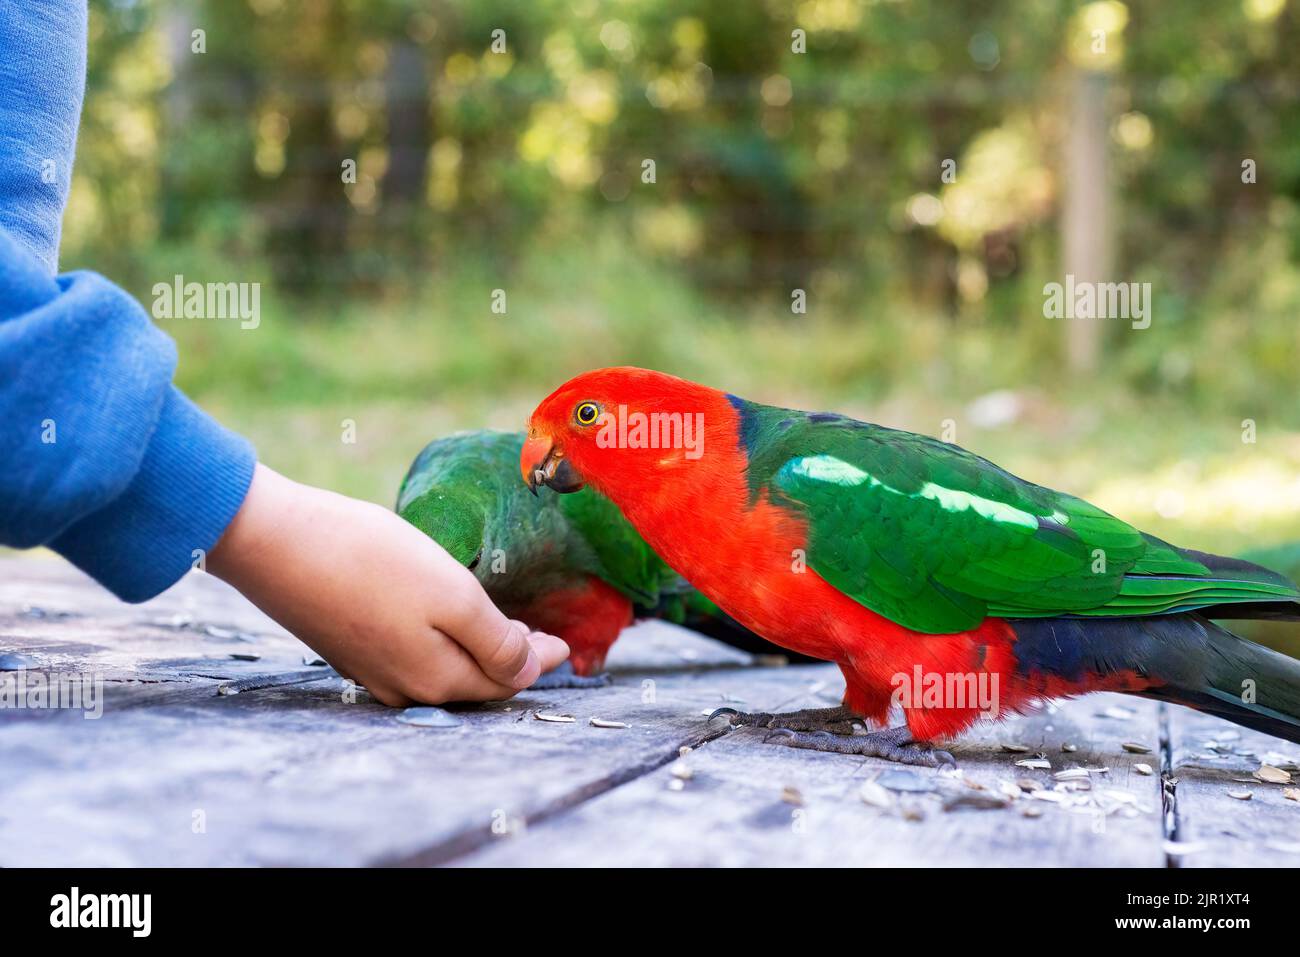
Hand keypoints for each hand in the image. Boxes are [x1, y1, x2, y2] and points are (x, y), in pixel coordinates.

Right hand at [207, 464, 568, 705]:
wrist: (273, 541)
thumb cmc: (369, 561)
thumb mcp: (451, 597)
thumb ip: (496, 642)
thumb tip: (529, 672)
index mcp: (438, 679)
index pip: (505, 680)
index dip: (539, 659)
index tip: (566, 644)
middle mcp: (404, 687)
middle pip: (473, 682)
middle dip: (511, 662)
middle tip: (542, 640)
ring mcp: (370, 669)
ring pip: (440, 670)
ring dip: (476, 654)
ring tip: (503, 630)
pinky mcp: (346, 645)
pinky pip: (409, 655)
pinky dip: (440, 643)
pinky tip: (444, 619)